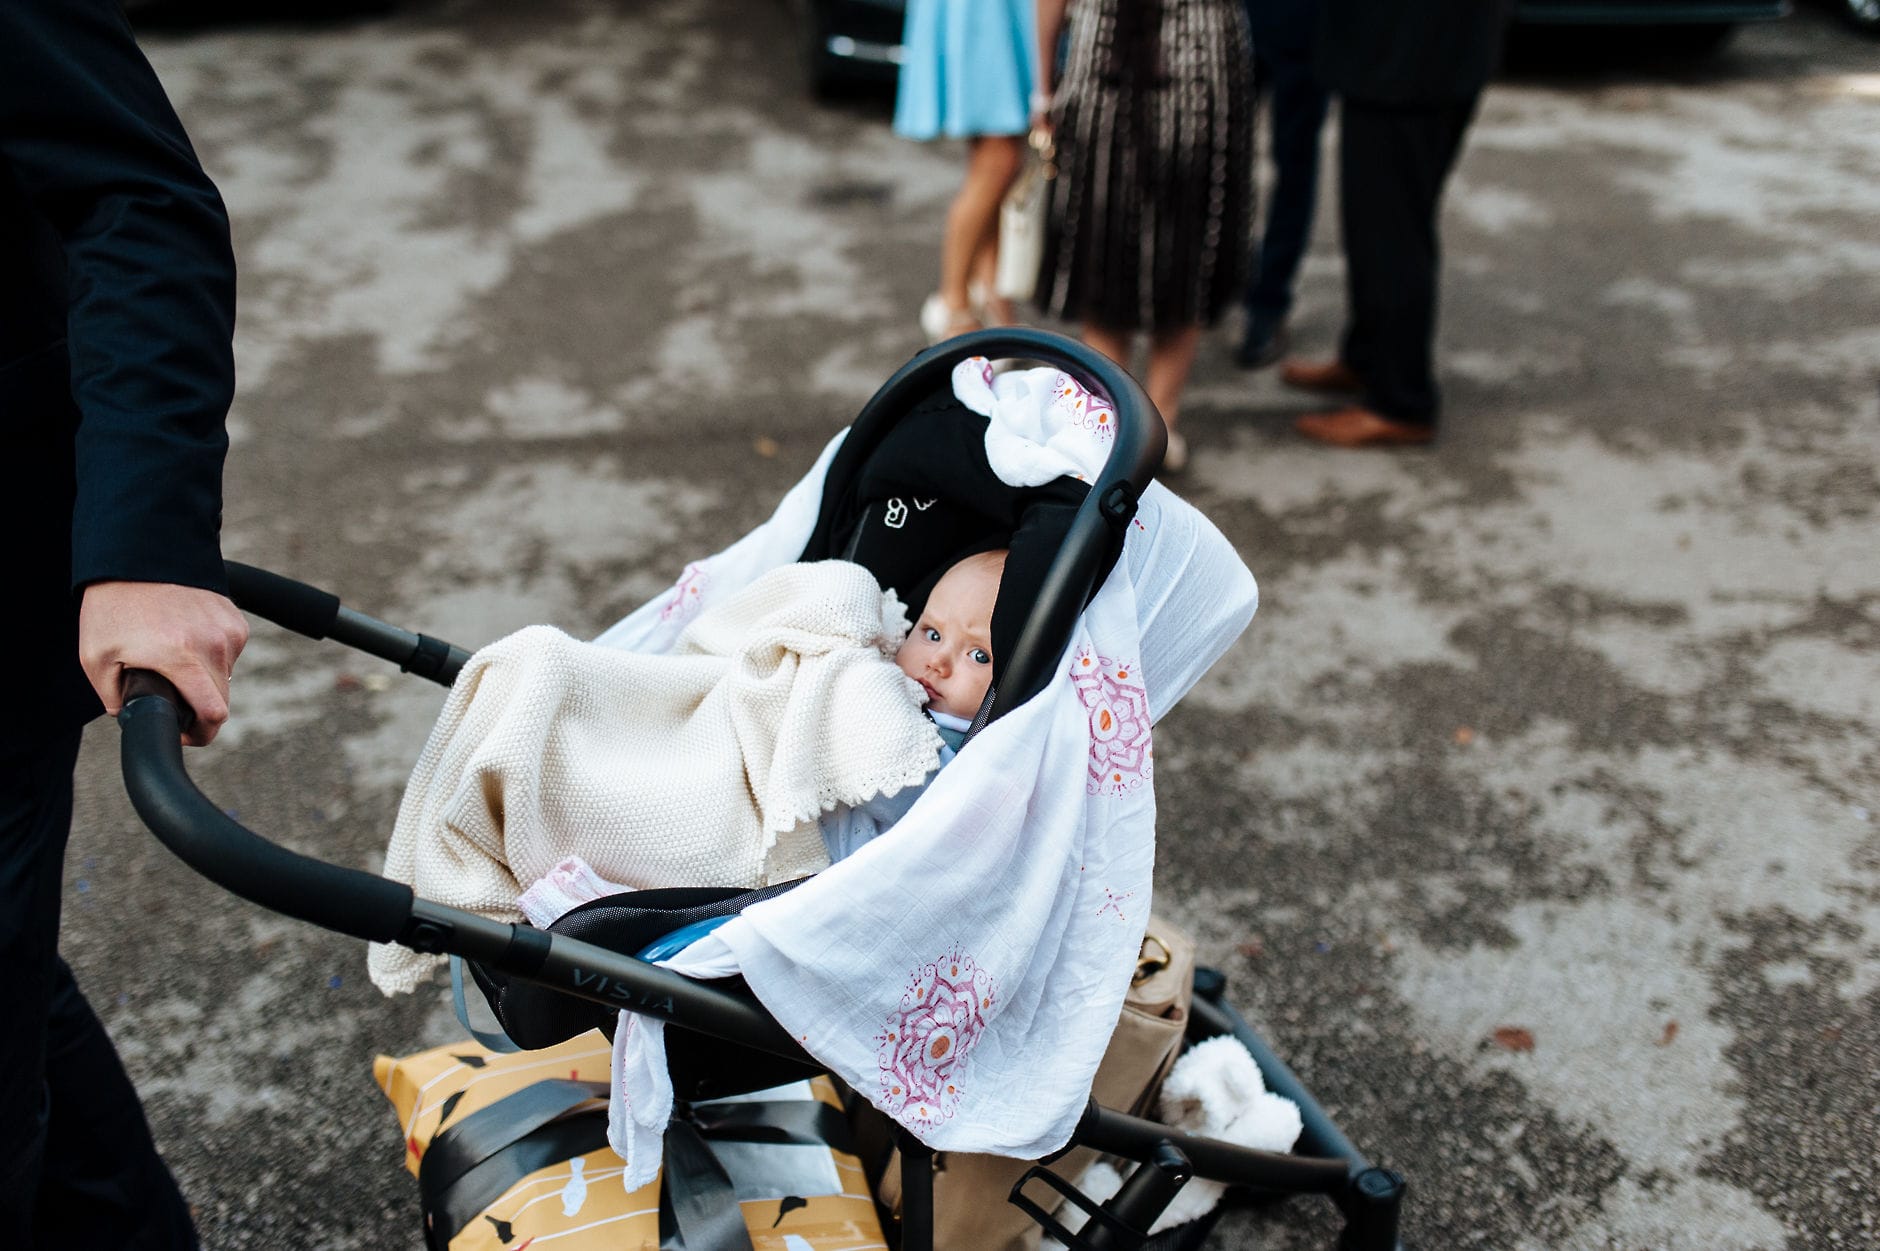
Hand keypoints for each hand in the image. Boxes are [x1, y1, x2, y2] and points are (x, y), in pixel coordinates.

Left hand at [79, 580, 248, 745]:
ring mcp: (228, 630)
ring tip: (174, 658)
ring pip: (225, 676)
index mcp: (182, 658)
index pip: (214, 714)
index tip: (184, 732)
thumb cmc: (114, 605)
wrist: (138, 556)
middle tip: (172, 697)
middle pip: (221, 700)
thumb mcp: (95, 657)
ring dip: (205, 678)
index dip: (200, 734)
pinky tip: (187, 638)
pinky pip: (230, 652)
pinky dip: (212, 654)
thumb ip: (113, 697)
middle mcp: (214, 645)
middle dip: (198, 707)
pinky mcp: (235, 619)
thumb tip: (131, 715)